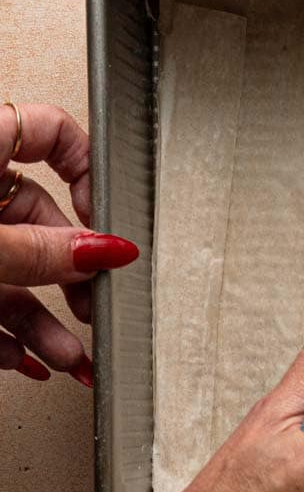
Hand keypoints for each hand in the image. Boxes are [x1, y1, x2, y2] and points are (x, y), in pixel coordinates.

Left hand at [0, 102, 139, 384]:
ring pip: (14, 273)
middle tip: (95, 306)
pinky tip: (24, 360)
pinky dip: (4, 336)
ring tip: (68, 358)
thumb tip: (106, 251)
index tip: (106, 216)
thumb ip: (42, 250)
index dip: (88, 169)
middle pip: (41, 222)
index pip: (51, 131)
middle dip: (73, 278)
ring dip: (45, 324)